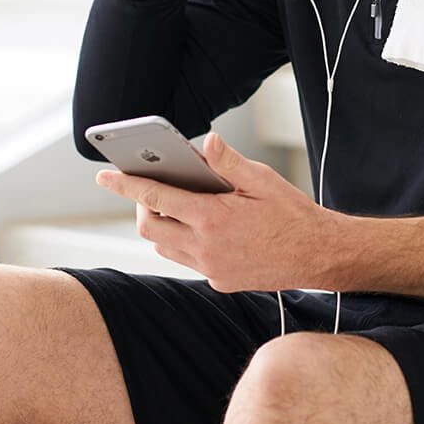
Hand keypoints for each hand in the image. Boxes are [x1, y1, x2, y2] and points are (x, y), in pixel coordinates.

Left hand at [93, 131, 344, 292]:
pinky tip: (207, 230)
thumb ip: (229, 163)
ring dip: (163, 227)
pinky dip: (186, 244)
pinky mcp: (221, 281)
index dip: (125, 185)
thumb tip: (205, 142)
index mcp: (212, 218)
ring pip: (165, 248)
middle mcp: (206, 248)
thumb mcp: (263, 180)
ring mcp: (211, 269)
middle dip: (143, 207)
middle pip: (151, 227)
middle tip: (153, 189)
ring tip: (178, 207)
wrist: (319, 255)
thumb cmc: (293, 214)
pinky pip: (189, 261)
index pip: (155, 198)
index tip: (104, 176)